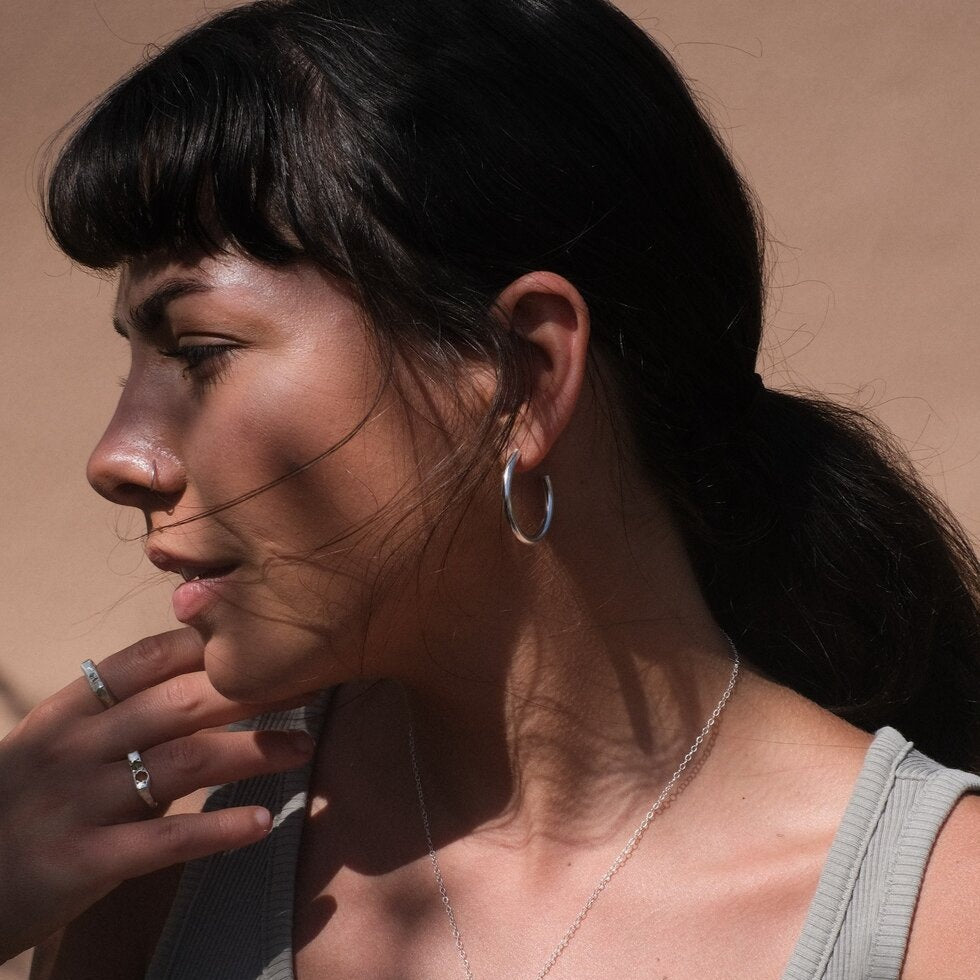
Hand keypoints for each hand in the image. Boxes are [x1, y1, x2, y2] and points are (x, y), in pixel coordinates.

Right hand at [0, 628, 315, 961]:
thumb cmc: (21, 806)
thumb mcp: (58, 748)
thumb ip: (121, 718)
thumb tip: (204, 685)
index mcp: (70, 710)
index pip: (149, 658)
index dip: (213, 646)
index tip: (268, 644)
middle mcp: (74, 747)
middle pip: (179, 702)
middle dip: (251, 690)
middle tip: (309, 686)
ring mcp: (77, 803)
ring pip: (183, 761)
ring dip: (253, 751)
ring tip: (304, 746)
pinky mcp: (82, 862)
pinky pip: (164, 839)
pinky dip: (218, 828)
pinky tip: (261, 822)